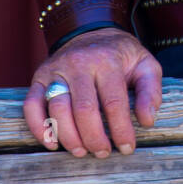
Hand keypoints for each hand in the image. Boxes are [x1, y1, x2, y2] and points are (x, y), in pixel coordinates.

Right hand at [24, 27, 161, 157]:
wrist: (90, 31)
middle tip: (103, 152)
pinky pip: (32, 105)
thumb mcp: (145, 64)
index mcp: (107, 60)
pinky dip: (39, 128)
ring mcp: (56, 70)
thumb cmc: (120, 55)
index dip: (121, 130)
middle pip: (83, 109)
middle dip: (94, 138)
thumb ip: (150, 90)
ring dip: (69, 137)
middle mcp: (79, 63)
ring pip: (57, 109)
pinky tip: (52, 143)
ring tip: (82, 151)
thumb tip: (147, 120)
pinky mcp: (39, 78)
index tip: (127, 148)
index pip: (113, 102)